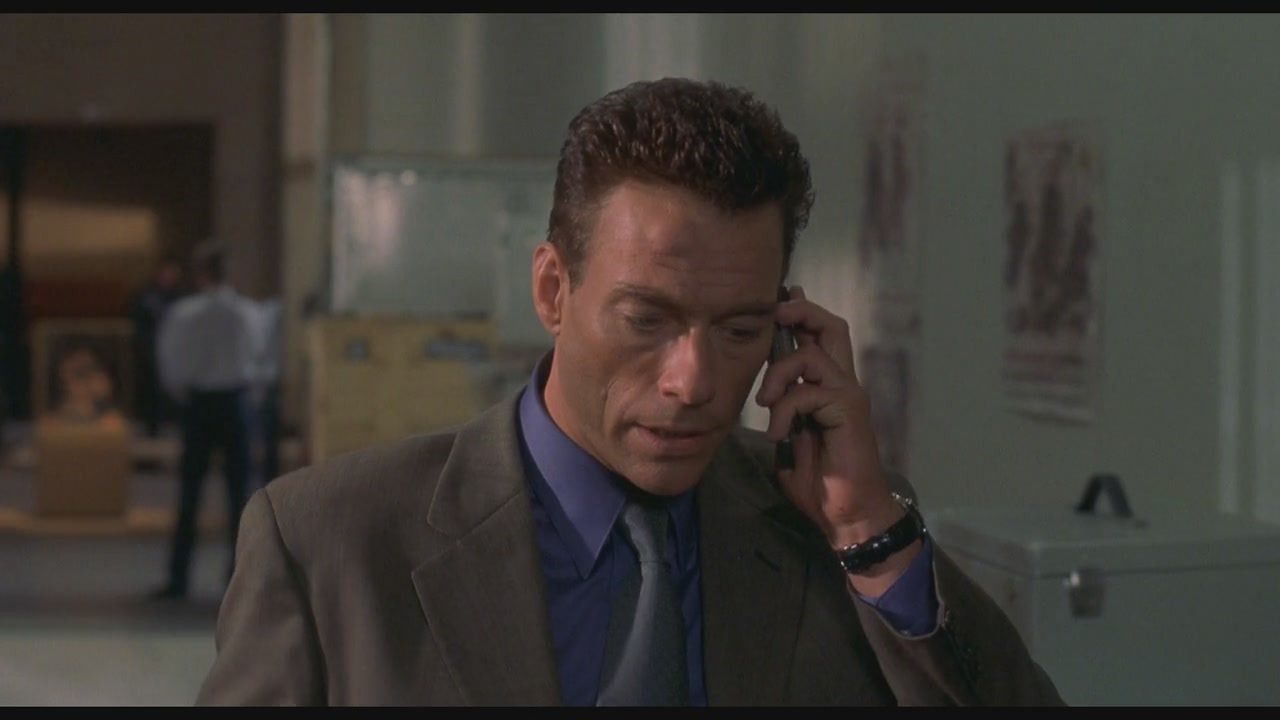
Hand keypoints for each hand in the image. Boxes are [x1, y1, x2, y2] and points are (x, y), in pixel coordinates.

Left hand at [754, 286, 920, 593]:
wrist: (846, 516)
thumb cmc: (820, 483)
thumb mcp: (791, 439)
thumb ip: (781, 412)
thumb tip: (760, 398)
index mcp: (829, 389)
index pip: (820, 337)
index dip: (799, 315)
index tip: (774, 305)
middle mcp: (843, 384)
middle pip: (831, 326)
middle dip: (800, 312)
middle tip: (774, 314)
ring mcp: (848, 396)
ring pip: (812, 354)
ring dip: (777, 375)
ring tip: (765, 405)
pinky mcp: (848, 411)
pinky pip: (808, 392)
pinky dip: (785, 410)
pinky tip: (780, 434)